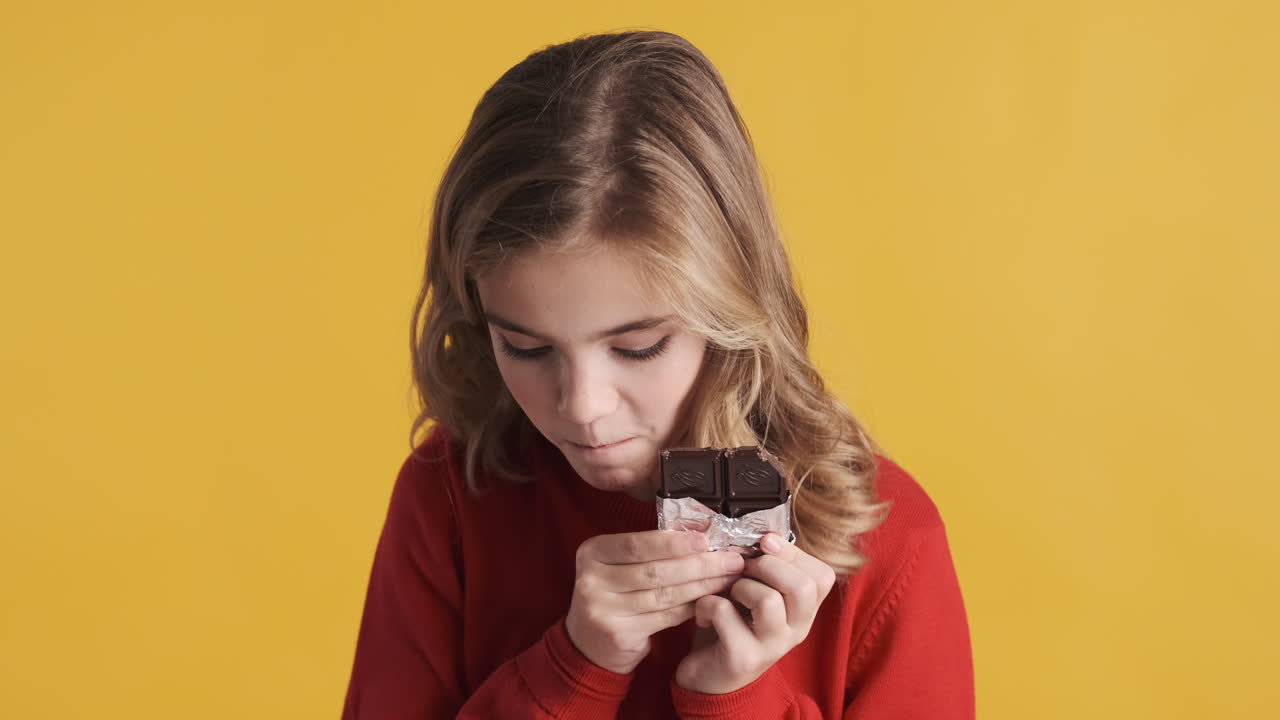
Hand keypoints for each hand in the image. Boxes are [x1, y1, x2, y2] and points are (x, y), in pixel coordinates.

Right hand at [565, 529, 745, 674]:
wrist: (589, 643)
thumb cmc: (613, 594)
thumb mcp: (618, 565)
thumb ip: (650, 550)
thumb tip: (700, 531)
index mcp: (592, 552)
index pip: (637, 544)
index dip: (674, 542)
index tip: (706, 539)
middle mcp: (592, 580)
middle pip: (655, 570)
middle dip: (699, 564)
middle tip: (730, 560)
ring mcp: (602, 609)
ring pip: (664, 594)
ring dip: (702, 585)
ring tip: (727, 578)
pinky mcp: (619, 634)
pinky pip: (666, 617)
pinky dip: (692, 606)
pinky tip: (711, 598)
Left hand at [675, 532, 837, 693]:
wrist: (708, 676)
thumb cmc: (732, 624)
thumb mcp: (755, 592)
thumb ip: (766, 568)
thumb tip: (767, 536)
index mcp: (804, 612)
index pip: (822, 576)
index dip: (792, 552)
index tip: (764, 544)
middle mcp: (796, 631)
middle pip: (802, 586)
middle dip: (767, 565)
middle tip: (744, 570)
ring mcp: (772, 647)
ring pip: (767, 599)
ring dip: (738, 586)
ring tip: (726, 595)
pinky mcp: (743, 658)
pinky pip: (725, 613)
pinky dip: (707, 604)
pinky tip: (703, 614)